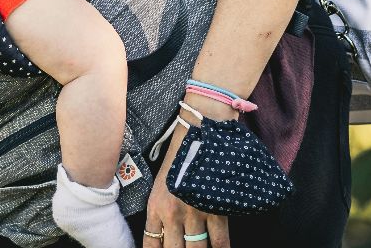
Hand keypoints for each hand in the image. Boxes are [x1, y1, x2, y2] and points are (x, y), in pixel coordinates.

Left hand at [141, 108, 233, 247]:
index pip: (151, 242)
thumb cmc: (179, 156)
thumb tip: (164, 231)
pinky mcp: (215, 209)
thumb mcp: (161, 183)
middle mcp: (172, 214)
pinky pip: (219, 241)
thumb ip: (161, 209)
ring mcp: (195, 213)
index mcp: (156, 206)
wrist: (199, 133)